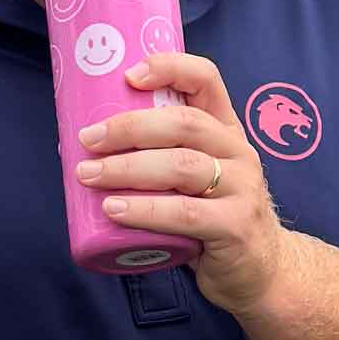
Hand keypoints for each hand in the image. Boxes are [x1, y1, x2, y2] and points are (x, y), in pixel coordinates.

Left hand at [74, 52, 285, 313]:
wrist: (259, 271)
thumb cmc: (211, 217)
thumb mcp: (194, 179)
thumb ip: (156, 158)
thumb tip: (79, 147)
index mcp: (226, 128)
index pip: (206, 79)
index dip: (168, 68)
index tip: (127, 76)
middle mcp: (238, 151)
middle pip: (184, 123)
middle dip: (129, 127)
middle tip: (88, 139)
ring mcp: (241, 188)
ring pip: (182, 166)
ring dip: (128, 169)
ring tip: (89, 175)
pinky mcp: (235, 226)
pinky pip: (186, 213)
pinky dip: (145, 210)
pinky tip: (114, 210)